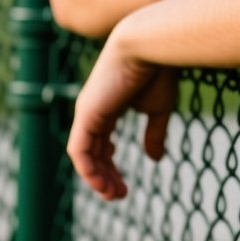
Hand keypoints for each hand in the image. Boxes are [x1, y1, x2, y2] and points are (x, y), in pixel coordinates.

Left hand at [67, 33, 178, 200]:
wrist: (149, 45)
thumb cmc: (158, 71)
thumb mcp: (159, 108)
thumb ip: (154, 133)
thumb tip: (154, 159)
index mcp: (108, 107)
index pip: (102, 142)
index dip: (111, 165)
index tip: (125, 184)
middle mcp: (92, 111)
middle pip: (93, 152)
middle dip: (105, 176)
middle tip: (120, 195)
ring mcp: (87, 112)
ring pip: (84, 155)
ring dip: (97, 178)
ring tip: (114, 195)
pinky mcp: (86, 114)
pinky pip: (79, 150)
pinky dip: (89, 169)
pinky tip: (102, 183)